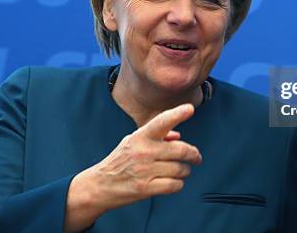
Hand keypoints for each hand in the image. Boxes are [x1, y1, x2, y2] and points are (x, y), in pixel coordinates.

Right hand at [65, 104, 200, 230]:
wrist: (100, 185)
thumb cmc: (120, 161)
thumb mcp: (132, 142)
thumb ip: (156, 137)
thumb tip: (178, 136)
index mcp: (140, 137)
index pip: (161, 122)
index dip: (177, 114)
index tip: (189, 108)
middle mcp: (143, 152)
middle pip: (181, 150)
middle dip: (194, 154)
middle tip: (196, 157)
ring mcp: (144, 171)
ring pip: (180, 169)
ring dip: (185, 171)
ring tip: (181, 171)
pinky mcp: (146, 188)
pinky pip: (174, 185)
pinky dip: (178, 184)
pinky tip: (173, 182)